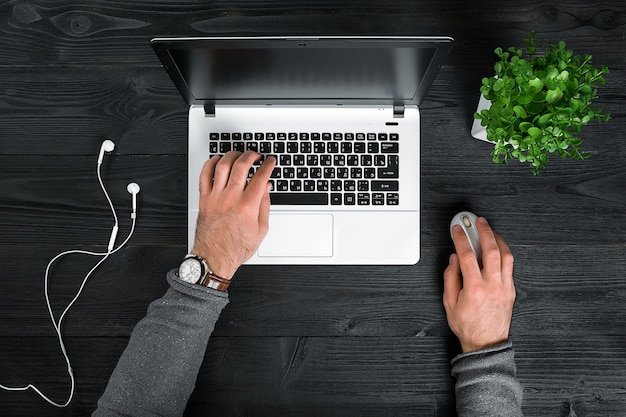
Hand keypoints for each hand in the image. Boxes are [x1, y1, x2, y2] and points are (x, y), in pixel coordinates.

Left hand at [192, 151, 275, 279]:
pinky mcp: (204, 200)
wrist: (215, 257)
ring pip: (222, 166)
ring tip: (238, 154)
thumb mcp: (261, 230)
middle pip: (241, 166)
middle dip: (251, 155)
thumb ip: (264, 206)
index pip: (260, 177)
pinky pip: (204, 175)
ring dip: (232, 155)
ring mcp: (215, 197)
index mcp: (248, 206)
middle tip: (255, 155)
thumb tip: (266, 189)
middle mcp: (231, 199)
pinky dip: (210, 163)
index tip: (270, 161)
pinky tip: (216, 160)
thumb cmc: (236, 247)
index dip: (267, 165)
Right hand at [443, 217, 515, 352]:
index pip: (467, 255)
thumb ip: (450, 278)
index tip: (457, 229)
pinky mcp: (511, 290)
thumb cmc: (468, 326)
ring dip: (497, 239)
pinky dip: (504, 252)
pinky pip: (510, 265)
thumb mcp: (449, 303)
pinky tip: (498, 247)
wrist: (486, 343)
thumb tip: (453, 260)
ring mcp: (504, 287)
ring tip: (489, 230)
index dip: (461, 238)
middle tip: (477, 221)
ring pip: (505, 255)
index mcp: (474, 288)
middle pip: (491, 249)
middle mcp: (492, 285)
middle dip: (483, 231)